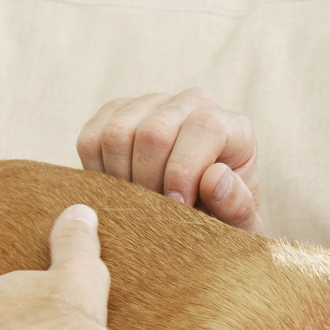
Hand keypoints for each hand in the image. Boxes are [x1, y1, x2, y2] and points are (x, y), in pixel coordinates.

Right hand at [77, 87, 263, 232]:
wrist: (193, 219)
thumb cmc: (221, 222)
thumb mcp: (240, 227)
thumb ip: (237, 207)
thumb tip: (215, 177)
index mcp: (232, 127)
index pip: (204, 126)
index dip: (184, 169)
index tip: (177, 208)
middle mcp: (192, 103)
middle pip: (154, 132)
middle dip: (149, 181)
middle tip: (154, 213)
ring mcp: (151, 103)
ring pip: (117, 133)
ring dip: (122, 180)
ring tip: (139, 205)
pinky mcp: (115, 113)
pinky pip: (90, 139)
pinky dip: (97, 173)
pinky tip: (119, 193)